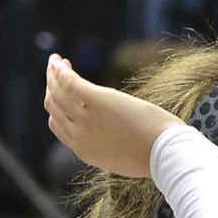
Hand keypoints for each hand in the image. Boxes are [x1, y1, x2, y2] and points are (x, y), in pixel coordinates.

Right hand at [44, 53, 182, 178]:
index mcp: (85, 152)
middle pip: (54, 107)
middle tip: (58, 71)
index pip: (58, 126)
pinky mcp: (98, 103)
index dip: (56, 108)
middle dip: (52, 87)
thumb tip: (110, 134)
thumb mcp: (123, 157)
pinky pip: (70, 83)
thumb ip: (109, 145)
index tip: (63, 93)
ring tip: (58, 61)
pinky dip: (60, 70)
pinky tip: (60, 60)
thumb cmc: (153, 155)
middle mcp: (81, 136)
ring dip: (53, 74)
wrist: (166, 155)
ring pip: (57, 93)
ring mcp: (87, 120)